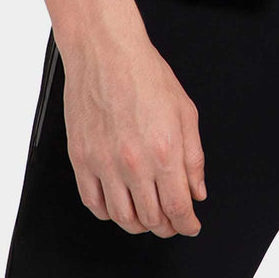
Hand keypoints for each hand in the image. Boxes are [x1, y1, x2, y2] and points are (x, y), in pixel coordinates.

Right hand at [60, 14, 206, 237]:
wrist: (106, 51)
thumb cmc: (145, 73)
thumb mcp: (185, 110)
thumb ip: (194, 157)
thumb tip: (196, 191)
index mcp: (164, 150)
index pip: (178, 208)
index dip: (187, 224)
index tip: (191, 225)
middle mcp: (133, 163)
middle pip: (151, 219)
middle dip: (166, 227)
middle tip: (171, 222)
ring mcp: (104, 164)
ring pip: (122, 218)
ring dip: (139, 225)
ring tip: (147, 217)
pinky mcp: (81, 159)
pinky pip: (93, 203)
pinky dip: (108, 213)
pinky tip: (119, 205)